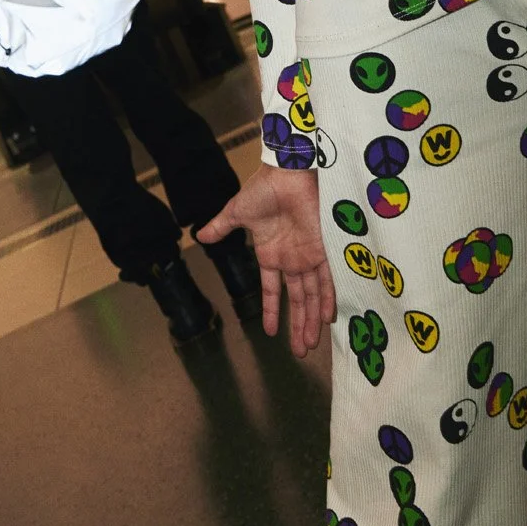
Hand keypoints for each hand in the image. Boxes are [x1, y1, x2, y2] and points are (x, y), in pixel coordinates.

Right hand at [199, 165, 335, 356]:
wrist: (288, 174)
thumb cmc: (263, 190)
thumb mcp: (237, 212)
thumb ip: (222, 226)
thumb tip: (199, 235)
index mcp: (271, 254)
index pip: (273, 291)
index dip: (273, 311)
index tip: (271, 333)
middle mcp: (291, 260)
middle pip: (297, 300)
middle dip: (297, 325)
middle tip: (300, 351)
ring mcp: (307, 256)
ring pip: (312, 296)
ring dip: (311, 320)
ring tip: (310, 344)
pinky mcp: (322, 249)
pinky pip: (326, 279)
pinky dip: (327, 298)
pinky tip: (326, 319)